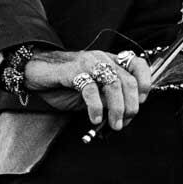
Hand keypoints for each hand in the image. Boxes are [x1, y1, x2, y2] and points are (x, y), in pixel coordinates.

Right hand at [22, 49, 152, 132]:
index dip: (145, 83)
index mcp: (110, 61)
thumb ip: (110, 98)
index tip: (142, 102)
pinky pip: (90, 89)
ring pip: (113, 84)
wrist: (37, 74)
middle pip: (128, 80)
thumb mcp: (94, 92)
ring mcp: (88, 63)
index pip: (138, 64)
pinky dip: (96, 106)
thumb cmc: (66, 84)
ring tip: (114, 124)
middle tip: (125, 121)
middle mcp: (102, 59)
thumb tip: (127, 115)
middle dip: (131, 105)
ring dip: (117, 108)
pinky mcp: (72, 71)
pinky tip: (95, 118)